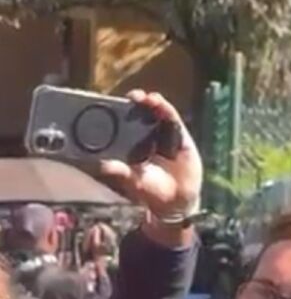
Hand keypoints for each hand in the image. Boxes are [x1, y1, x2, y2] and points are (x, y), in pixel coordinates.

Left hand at [98, 90, 201, 220]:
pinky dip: (165, 109)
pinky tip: (159, 102)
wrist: (177, 201)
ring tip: (143, 98)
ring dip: (148, 101)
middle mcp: (143, 136)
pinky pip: (171, 119)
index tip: (107, 103)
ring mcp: (161, 134)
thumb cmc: (149, 192)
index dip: (113, 111)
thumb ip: (119, 173)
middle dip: (131, 102)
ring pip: (153, 112)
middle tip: (130, 98)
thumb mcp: (132, 183)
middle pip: (135, 113)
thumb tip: (103, 166)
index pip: (118, 123)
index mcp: (127, 145)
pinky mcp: (179, 136)